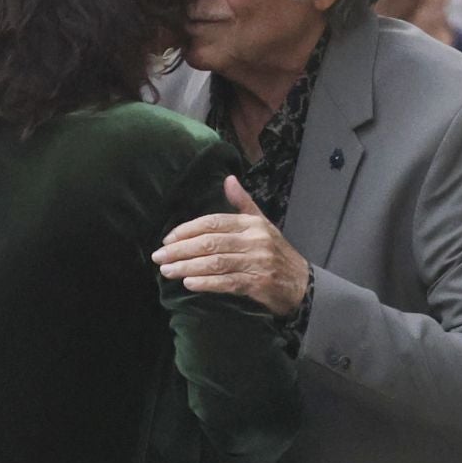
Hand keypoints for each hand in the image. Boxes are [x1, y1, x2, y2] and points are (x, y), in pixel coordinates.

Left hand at [154, 177, 309, 315]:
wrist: (303, 284)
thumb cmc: (276, 253)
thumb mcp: (262, 224)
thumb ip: (243, 203)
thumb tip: (228, 178)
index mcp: (252, 224)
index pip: (213, 222)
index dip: (187, 230)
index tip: (167, 238)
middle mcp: (254, 240)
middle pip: (211, 242)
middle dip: (181, 249)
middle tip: (158, 257)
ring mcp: (257, 262)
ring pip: (216, 263)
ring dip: (188, 267)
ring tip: (167, 271)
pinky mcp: (258, 284)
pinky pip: (227, 282)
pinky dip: (207, 283)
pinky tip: (189, 283)